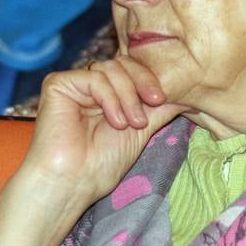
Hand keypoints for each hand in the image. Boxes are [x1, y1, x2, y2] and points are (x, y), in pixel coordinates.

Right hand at [24, 56, 186, 204]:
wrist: (74, 182)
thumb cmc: (102, 164)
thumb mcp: (142, 130)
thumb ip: (160, 108)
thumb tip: (187, 92)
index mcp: (106, 94)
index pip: (131, 70)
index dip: (149, 80)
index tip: (164, 99)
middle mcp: (88, 86)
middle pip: (122, 63)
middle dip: (142, 82)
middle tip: (155, 102)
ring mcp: (73, 84)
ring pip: (110, 68)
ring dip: (127, 96)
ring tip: (129, 124)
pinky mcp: (57, 84)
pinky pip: (94, 77)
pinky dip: (110, 98)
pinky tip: (115, 121)